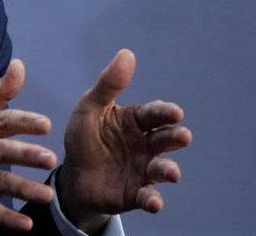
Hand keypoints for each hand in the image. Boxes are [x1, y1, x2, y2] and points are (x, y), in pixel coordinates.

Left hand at [57, 49, 192, 232]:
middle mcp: (146, 145)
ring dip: (168, 170)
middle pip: (164, 139)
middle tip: (182, 136)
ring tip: (171, 172)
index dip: (165, 112)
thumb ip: (108, 85)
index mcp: (136, 121)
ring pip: (162, 168)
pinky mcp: (135, 193)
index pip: (154, 114)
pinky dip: (152, 200)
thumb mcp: (89, 108)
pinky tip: (153, 202)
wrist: (73, 175)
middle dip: (175, 138)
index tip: (175, 112)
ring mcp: (143, 170)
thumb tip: (127, 53)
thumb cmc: (84, 136)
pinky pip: (147, 197)